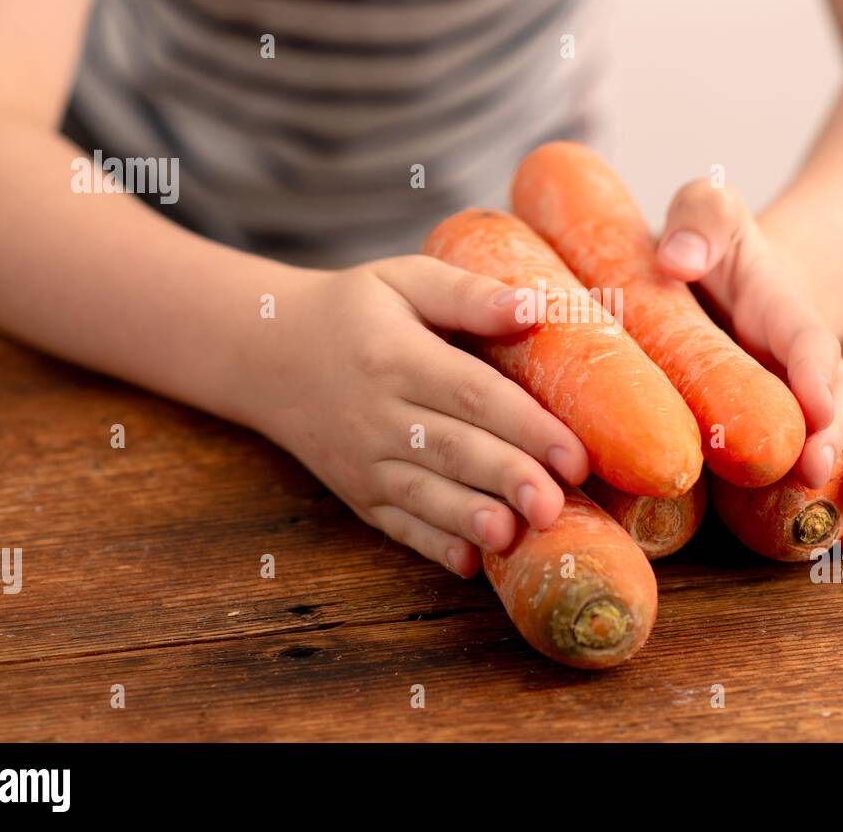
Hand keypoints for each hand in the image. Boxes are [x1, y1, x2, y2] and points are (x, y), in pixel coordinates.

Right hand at [247, 256, 589, 576]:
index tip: (575, 453)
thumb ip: (467, 294)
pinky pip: (398, 526)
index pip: (471, 395)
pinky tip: (471, 562)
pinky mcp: (359, 495)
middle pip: (453, 451)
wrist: (267, 354)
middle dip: (508, 479)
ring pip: (426, 496)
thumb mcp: (403, 280)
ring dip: (472, 519)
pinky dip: (433, 546)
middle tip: (557, 505)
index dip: (525, 426)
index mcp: (396, 357)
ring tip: (516, 536)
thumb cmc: (353, 312)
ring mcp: (364, 462)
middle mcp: (377, 415)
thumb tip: (535, 306)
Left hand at [655, 179, 842, 546]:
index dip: (815, 374)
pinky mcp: (800, 437)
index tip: (815, 407)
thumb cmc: (712, 244)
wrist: (731, 283)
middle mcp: (810, 367)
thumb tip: (679, 259)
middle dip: (838, 440)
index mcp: (785, 313)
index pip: (809, 341)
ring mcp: (812, 406)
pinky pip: (837, 470)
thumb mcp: (706, 211)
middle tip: (817, 470)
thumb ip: (700, 218)